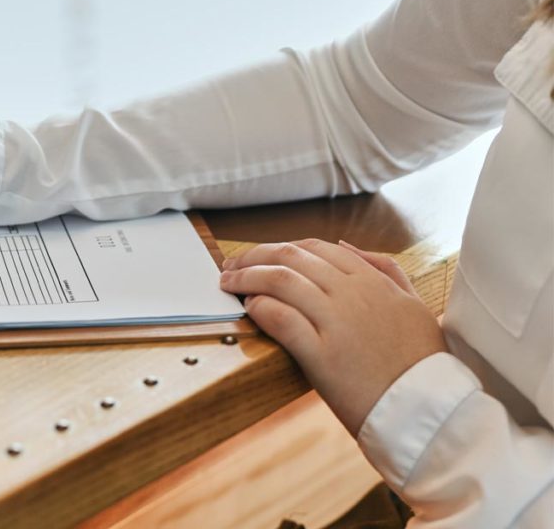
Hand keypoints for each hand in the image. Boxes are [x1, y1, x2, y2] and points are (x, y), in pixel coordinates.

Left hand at [219, 239, 446, 435]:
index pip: (314, 248)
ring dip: (246, 278)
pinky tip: (250, 309)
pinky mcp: (323, 354)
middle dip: (253, 257)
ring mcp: (337, 321)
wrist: (429, 411)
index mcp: (372, 280)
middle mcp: (353, 293)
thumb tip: (346, 246)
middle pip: (290, 258)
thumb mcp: (414, 304)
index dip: (279, 248)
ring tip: (228, 284)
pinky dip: (259, 308)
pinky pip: (281, 319)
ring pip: (280, 281)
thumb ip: (385, 269)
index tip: (258, 256)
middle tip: (231, 267)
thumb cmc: (420, 363)